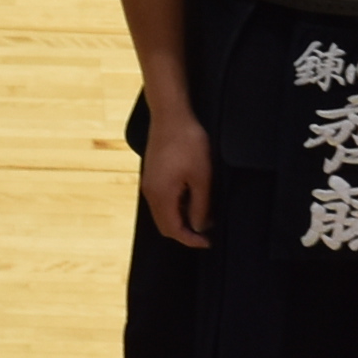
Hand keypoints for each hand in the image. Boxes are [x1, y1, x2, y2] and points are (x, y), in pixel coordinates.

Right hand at [139, 105, 212, 246]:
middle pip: (164, 225)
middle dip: (185, 232)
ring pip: (162, 213)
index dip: (191, 240)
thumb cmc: (188, 144)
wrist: (170, 116)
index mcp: (161, 196)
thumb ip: (200, 206)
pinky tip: (191, 197)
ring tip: (202, 213)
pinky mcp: (151, 174)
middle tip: (206, 231)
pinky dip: (175, 206)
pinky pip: (161, 200)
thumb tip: (199, 226)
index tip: (208, 241)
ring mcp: (149, 183)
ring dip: (180, 218)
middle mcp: (150, 193)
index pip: (173, 230)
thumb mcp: (202, 177)